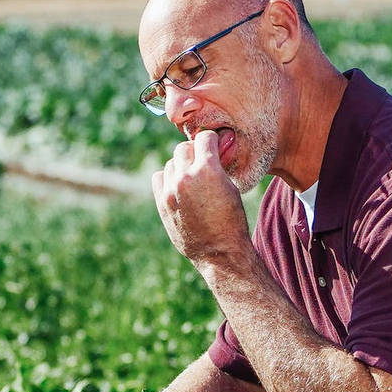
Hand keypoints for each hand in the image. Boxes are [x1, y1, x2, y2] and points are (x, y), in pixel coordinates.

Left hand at [153, 130, 250, 267]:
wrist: (219, 253)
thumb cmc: (232, 221)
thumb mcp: (232, 188)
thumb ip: (218, 167)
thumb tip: (212, 150)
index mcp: (208, 170)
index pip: (204, 138)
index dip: (211, 141)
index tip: (214, 146)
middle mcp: (186, 177)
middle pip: (184, 148)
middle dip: (195, 151)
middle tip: (202, 160)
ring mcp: (171, 191)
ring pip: (171, 163)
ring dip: (181, 165)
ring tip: (192, 177)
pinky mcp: (162, 203)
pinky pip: (159, 177)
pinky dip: (168, 177)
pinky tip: (179, 185)